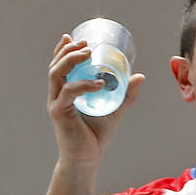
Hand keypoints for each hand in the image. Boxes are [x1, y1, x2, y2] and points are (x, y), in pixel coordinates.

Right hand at [46, 34, 144, 166]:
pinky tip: (99, 83)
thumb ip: (125, 94)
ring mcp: (56, 103)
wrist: (87, 158)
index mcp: (65, 91)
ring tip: (88, 53)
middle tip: (86, 44)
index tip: (72, 36)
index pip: (58, 65)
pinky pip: (69, 93)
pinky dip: (83, 85)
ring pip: (56, 74)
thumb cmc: (96, 134)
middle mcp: (57, 94)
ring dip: (70, 60)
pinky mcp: (59, 113)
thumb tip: (140, 75)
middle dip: (68, 50)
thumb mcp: (114, 109)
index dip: (62, 49)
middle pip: (55, 65)